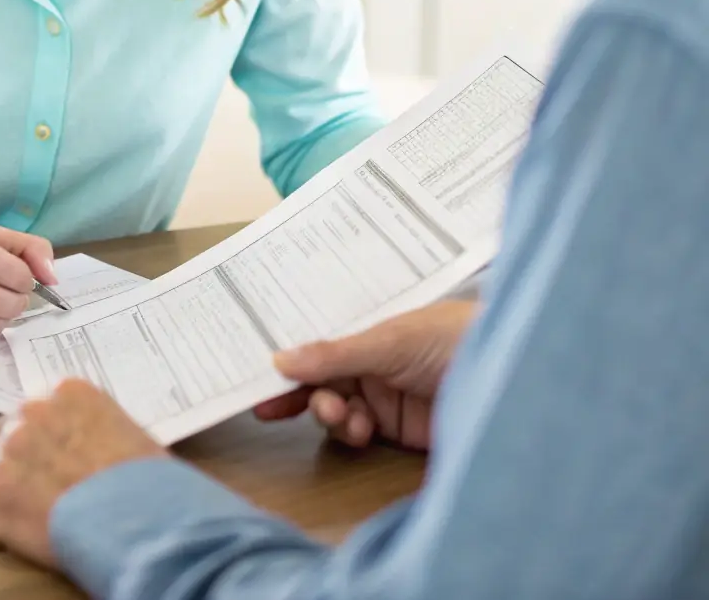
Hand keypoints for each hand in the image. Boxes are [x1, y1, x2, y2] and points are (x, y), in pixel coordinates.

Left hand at [0, 380, 166, 567]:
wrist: (140, 516)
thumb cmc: (146, 479)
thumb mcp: (124, 435)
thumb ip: (90, 429)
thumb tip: (76, 447)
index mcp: (68, 391)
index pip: (36, 413)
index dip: (43, 444)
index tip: (55, 464)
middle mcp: (33, 409)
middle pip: (7, 435)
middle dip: (22, 464)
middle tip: (48, 493)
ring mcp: (10, 445)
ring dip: (12, 495)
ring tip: (46, 517)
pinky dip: (4, 526)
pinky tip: (37, 533)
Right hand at [255, 299, 476, 451]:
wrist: (509, 376)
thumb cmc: (451, 339)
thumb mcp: (388, 342)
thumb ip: (335, 355)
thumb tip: (280, 360)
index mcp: (370, 332)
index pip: (319, 347)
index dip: (289, 362)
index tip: (257, 380)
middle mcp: (373, 363)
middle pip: (322, 381)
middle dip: (305, 395)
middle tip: (283, 407)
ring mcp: (385, 397)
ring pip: (336, 410)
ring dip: (330, 415)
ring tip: (340, 417)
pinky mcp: (400, 431)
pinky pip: (358, 433)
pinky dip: (350, 433)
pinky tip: (358, 430)